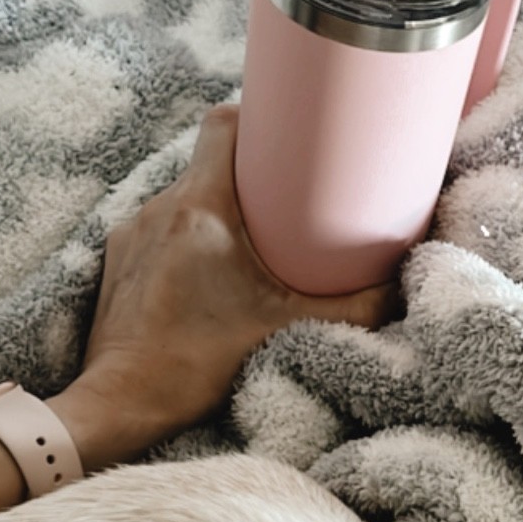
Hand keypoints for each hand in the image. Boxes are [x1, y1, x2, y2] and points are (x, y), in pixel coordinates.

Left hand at [55, 105, 393, 464]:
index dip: (258, 118)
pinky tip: (209, 272)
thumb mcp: (289, 330)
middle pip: (208, 160)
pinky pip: (160, 228)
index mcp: (201, 208)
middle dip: (249, 171)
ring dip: (218, 208)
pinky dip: (188, 238)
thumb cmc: (196, 364)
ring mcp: (132, 233)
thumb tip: (404, 287)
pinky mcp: (118, 261)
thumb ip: (355, 309)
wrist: (121, 403)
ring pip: (184, 196)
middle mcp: (160, 209)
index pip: (223, 124)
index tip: (289, 135)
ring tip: (254, 238)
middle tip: (289, 196)